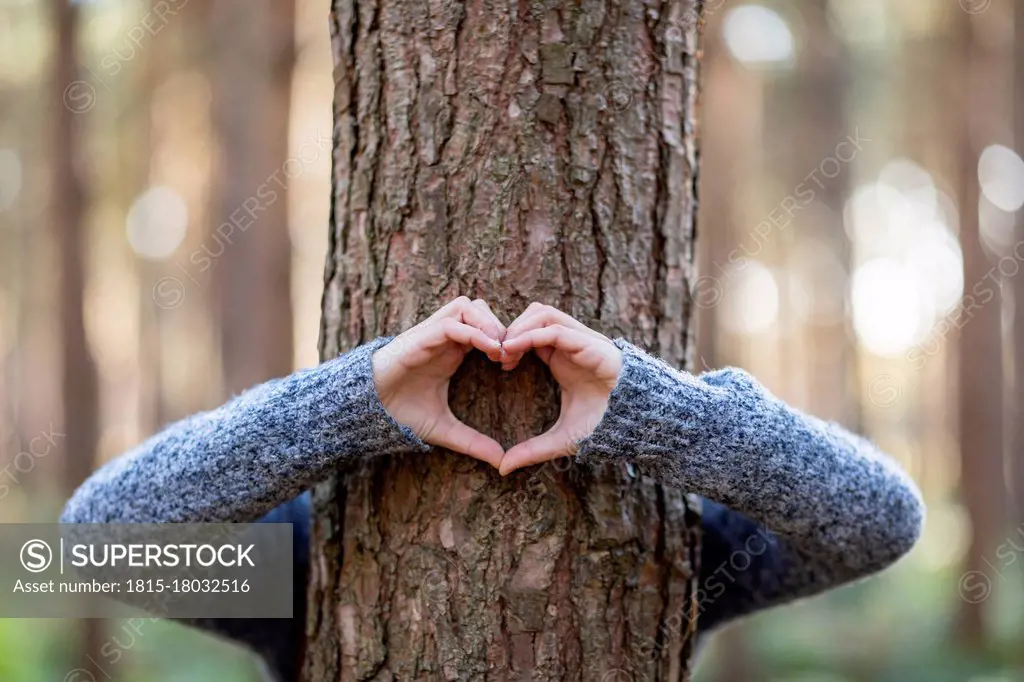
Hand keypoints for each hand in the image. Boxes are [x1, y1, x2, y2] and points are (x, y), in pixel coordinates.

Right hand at [372, 297, 505, 466]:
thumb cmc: (401, 413)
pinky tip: (489, 351)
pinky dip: (473, 332)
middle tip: (510, 356)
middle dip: (500, 327)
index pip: (484, 326)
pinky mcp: (420, 338)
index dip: (503, 339)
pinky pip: (451, 323)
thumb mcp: (444, 429)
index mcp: (452, 351)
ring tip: (499, 350)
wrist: (367, 411)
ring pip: (467, 307)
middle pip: (479, 309)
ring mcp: (431, 335)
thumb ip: (472, 441)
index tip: (512, 364)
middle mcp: (443, 338)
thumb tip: (501, 461)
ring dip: (488, 323)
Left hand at [497, 303, 622, 474]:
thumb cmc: (604, 425)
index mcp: (563, 357)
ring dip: (519, 327)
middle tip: (495, 353)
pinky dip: (531, 335)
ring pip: (543, 313)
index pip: (532, 331)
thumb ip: (532, 449)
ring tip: (504, 350)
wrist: (635, 423)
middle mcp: (571, 344)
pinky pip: (555, 329)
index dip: (511, 341)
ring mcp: (581, 341)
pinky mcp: (590, 344)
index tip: (497, 362)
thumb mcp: (561, 439)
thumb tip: (503, 468)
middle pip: (534, 314)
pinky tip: (514, 349)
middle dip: (511, 328)